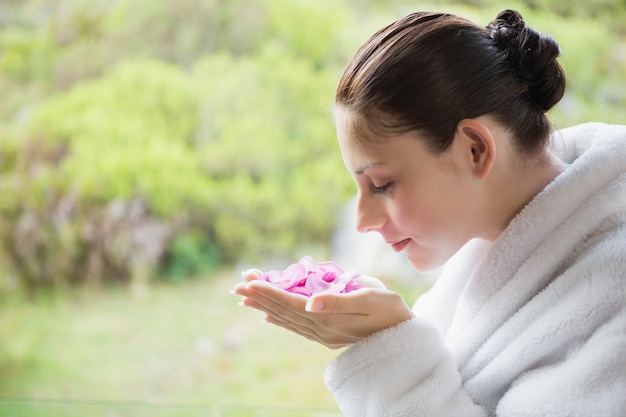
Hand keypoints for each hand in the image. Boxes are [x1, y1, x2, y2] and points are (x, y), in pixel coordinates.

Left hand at [232, 271, 414, 348]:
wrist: (404, 336)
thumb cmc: (390, 311)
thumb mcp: (369, 299)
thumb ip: (338, 301)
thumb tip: (310, 301)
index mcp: (328, 318)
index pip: (290, 302)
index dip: (269, 291)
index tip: (249, 281)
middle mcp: (321, 329)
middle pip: (283, 310)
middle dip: (260, 296)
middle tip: (239, 284)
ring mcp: (323, 334)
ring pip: (287, 319)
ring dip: (265, 306)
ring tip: (246, 297)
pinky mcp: (327, 335)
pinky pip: (297, 327)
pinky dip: (280, 320)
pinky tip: (269, 317)